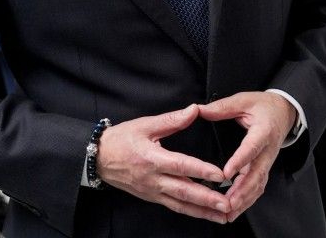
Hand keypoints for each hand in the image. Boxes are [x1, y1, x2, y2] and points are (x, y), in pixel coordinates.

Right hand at [96, 104, 230, 223]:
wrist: (97, 159)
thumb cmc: (121, 140)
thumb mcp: (144, 125)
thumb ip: (172, 119)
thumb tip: (194, 109)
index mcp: (153, 159)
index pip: (181, 166)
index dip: (201, 171)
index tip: (220, 175)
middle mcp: (153, 179)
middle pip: (184, 192)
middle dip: (207, 200)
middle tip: (227, 204)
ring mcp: (152, 191)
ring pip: (181, 204)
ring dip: (203, 212)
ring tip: (223, 215)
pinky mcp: (152, 197)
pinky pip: (174, 206)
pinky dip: (191, 211)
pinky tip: (205, 214)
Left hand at [197, 92, 296, 222]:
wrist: (284, 113)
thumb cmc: (264, 107)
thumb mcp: (244, 100)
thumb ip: (223, 107)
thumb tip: (199, 110)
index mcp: (264, 131)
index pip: (252, 148)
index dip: (240, 161)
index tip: (226, 173)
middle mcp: (267, 150)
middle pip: (257, 174)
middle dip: (242, 191)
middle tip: (227, 203)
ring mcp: (267, 161)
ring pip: (258, 185)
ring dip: (244, 200)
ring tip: (228, 212)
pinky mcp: (264, 168)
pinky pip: (257, 187)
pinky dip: (247, 200)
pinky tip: (234, 209)